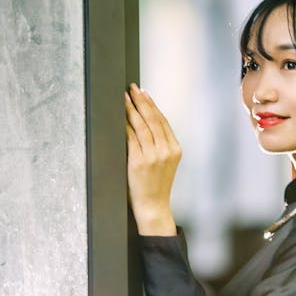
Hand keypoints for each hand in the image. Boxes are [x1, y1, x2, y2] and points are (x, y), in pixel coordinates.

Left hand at [125, 83, 179, 234]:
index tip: (144, 93)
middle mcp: (166, 150)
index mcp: (175, 149)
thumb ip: (161, 145)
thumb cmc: (156, 186)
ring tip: (124, 97)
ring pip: (142, 125)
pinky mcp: (139, 161)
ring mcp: (153, 156)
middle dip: (142, 101)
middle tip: (133, 88)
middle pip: (153, 119)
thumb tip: (145, 122)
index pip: (163, 121)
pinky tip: (120, 116)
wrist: (153, 207)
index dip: (152, 105)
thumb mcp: (166, 163)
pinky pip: (131, 137)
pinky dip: (125, 124)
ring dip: (131, 109)